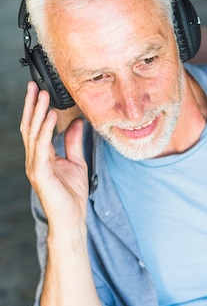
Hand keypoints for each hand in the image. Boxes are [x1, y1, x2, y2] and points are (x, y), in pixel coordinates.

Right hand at [20, 82, 87, 231]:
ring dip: (37, 112)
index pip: (36, 128)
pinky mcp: (40, 173)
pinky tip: (50, 116)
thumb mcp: (77, 162)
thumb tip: (76, 123)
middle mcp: (34, 159)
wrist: (71, 219)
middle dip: (31, 105)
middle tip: (34, 85)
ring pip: (33, 133)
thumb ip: (74, 143)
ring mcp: (35, 166)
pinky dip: (46, 130)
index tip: (40, 91)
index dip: (37, 109)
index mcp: (42, 157)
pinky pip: (42, 146)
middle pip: (30, 127)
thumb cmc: (72, 196)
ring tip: (42, 94)